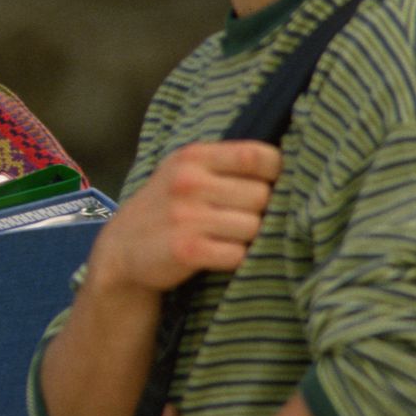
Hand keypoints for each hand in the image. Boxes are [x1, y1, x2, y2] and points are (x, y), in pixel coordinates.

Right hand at [89, 140, 280, 296]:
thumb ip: (228, 165)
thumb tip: (294, 170)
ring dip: (247, 238)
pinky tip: (216, 256)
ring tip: (224, 238)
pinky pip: (238, 255)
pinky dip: (234, 259)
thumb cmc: (167, 208)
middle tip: (235, 219)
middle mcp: (188, 182)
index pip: (259, 156)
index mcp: (193, 156)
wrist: (121, 251)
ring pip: (254, 227)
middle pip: (262, 196)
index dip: (273, 175)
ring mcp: (185, 216)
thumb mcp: (186, 172)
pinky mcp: (186, 249)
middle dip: (258, 212)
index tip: (263, 188)